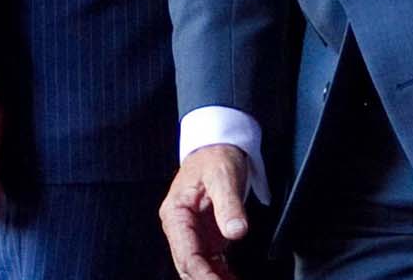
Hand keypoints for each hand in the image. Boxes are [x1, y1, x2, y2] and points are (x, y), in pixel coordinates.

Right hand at [161, 144, 250, 279]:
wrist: (217, 146)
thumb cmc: (214, 157)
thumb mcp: (223, 176)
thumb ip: (229, 205)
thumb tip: (236, 231)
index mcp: (176, 214)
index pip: (187, 255)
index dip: (202, 276)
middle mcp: (180, 227)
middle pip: (190, 266)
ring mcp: (194, 233)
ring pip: (200, 268)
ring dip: (215, 279)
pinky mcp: (207, 235)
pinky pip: (211, 263)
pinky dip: (221, 274)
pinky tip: (233, 279)